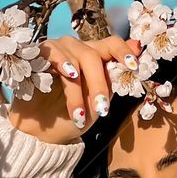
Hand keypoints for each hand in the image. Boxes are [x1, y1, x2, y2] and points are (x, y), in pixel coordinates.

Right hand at [7, 35, 141, 144]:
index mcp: (95, 58)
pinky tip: (69, 75)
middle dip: (99, 85)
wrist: (40, 133)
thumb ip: (114, 79)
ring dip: (78, 91)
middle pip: (93, 55)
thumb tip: (138, 47)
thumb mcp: (97, 103)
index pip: (112, 44)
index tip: (133, 67)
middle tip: (101, 110)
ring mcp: (57, 49)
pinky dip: (61, 63)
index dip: (123, 52)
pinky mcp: (38, 54)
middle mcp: (77, 49)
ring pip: (74, 60)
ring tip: (78, 114)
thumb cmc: (71, 117)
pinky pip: (51, 52)